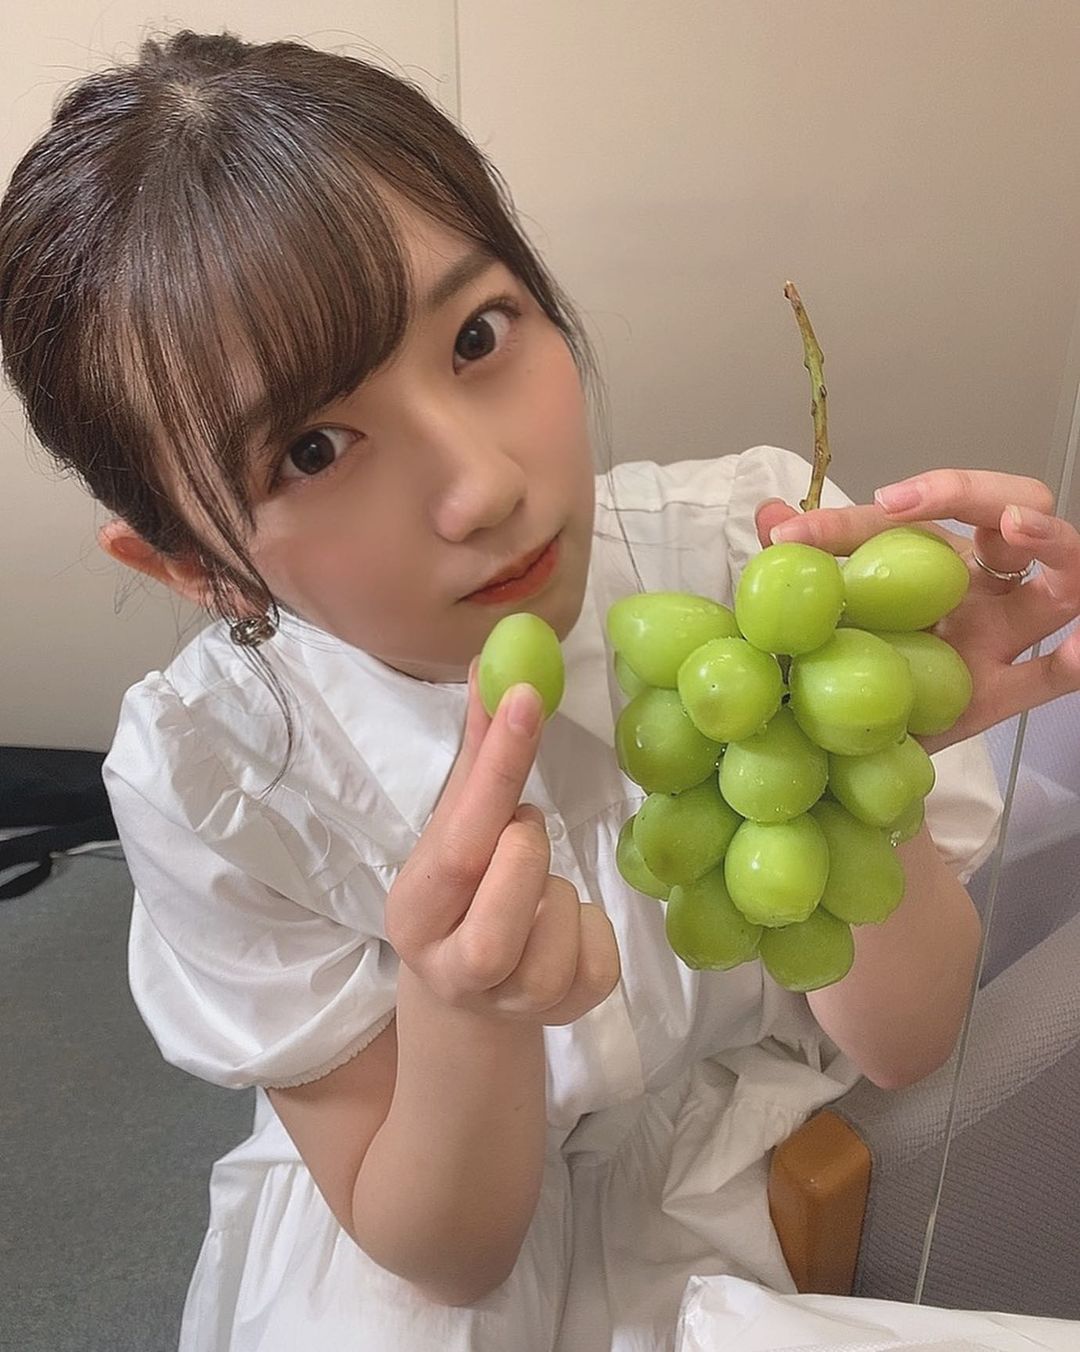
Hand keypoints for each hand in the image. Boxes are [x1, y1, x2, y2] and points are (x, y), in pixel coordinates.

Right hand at [386, 663, 620, 1024]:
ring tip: (536, 894)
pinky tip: (563, 928)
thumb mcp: (454, 833)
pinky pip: (602, 956)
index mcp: (415, 910)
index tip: (527, 698)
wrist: (467, 1001)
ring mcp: (512, 1000)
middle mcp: (454, 965)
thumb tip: (493, 667)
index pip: (461, 834)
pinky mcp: (567, 1012)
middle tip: (522, 835)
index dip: (497, 765)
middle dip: (527, 847)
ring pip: (560, 924)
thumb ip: (476, 758)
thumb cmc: (462, 896)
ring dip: (560, 891)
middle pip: (509, 890)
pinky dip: (594, 927)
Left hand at [754, 469, 1079, 750]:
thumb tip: (770, 517)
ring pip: (1061, 570)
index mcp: (926, 558)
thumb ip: (803, 575)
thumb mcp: (821, 623)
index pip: (898, 521)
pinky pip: (1056, 674)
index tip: (793, 538)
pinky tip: (1077, 649)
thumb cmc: (850, 669)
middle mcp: (974, 585)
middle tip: (912, 501)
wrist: (859, 750)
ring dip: (1049, 540)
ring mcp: (1000, 633)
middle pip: (1005, 507)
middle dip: (969, 490)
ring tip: (1018, 527)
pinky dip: (1078, 658)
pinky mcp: (1006, 692)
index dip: (844, 523)